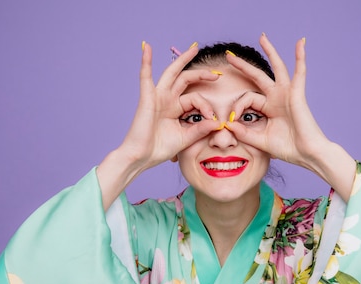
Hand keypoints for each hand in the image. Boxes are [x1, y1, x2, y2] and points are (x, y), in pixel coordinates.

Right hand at [97, 42, 221, 208]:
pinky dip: (146, 61)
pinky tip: (147, 47)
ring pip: (172, 73)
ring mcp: (157, 97)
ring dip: (182, 60)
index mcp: (175, 109)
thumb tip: (219, 122)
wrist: (141, 158)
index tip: (214, 120)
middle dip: (201, 74)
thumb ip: (201, 129)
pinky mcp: (147, 98)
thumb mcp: (186, 138)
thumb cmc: (159, 149)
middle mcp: (166, 100)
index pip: (195, 99)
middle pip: (185, 79)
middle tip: (217, 73)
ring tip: (194, 48)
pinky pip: (145, 76)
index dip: (206, 107)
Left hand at [225, 34, 355, 198]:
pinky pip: (299, 72)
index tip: (230, 121)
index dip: (237, 108)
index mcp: (269, 108)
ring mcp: (287, 94)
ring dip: (270, 51)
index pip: (248, 99)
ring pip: (277, 67)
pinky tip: (300, 43)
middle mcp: (277, 98)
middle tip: (229, 56)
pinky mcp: (297, 94)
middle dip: (243, 66)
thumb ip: (244, 133)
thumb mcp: (260, 141)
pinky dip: (300, 57)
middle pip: (258, 76)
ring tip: (262, 37)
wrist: (307, 154)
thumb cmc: (289, 149)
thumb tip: (226, 124)